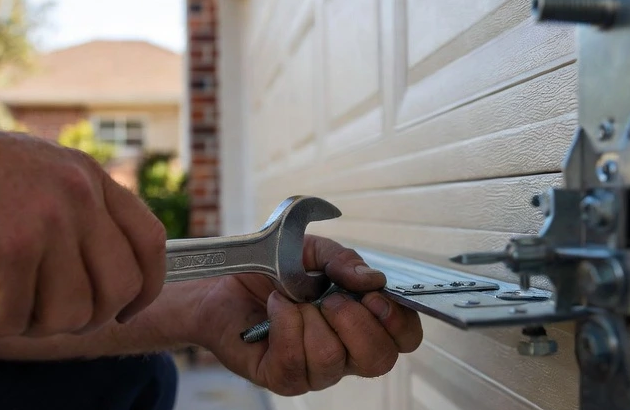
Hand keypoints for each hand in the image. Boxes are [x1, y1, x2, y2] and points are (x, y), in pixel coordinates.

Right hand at [0, 122, 165, 338]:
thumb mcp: (17, 174)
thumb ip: (59, 212)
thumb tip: (89, 270)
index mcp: (81, 173)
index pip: (147, 241)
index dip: (142, 286)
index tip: (121, 310)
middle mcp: (73, 193)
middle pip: (117, 289)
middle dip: (74, 318)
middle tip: (25, 315)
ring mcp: (44, 221)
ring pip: (67, 314)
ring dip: (21, 323)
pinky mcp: (6, 252)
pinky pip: (12, 322)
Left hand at [191, 235, 422, 394]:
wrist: (224, 281)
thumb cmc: (273, 268)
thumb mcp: (312, 251)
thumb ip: (344, 260)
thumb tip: (371, 279)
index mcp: (364, 322)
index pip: (404, 338)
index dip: (398, 321)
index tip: (374, 297)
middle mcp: (346, 353)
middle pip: (378, 360)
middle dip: (355, 323)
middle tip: (330, 298)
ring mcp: (315, 370)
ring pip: (332, 360)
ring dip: (310, 320)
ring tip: (293, 299)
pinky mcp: (283, 378)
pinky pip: (295, 361)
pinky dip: (285, 325)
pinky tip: (275, 307)